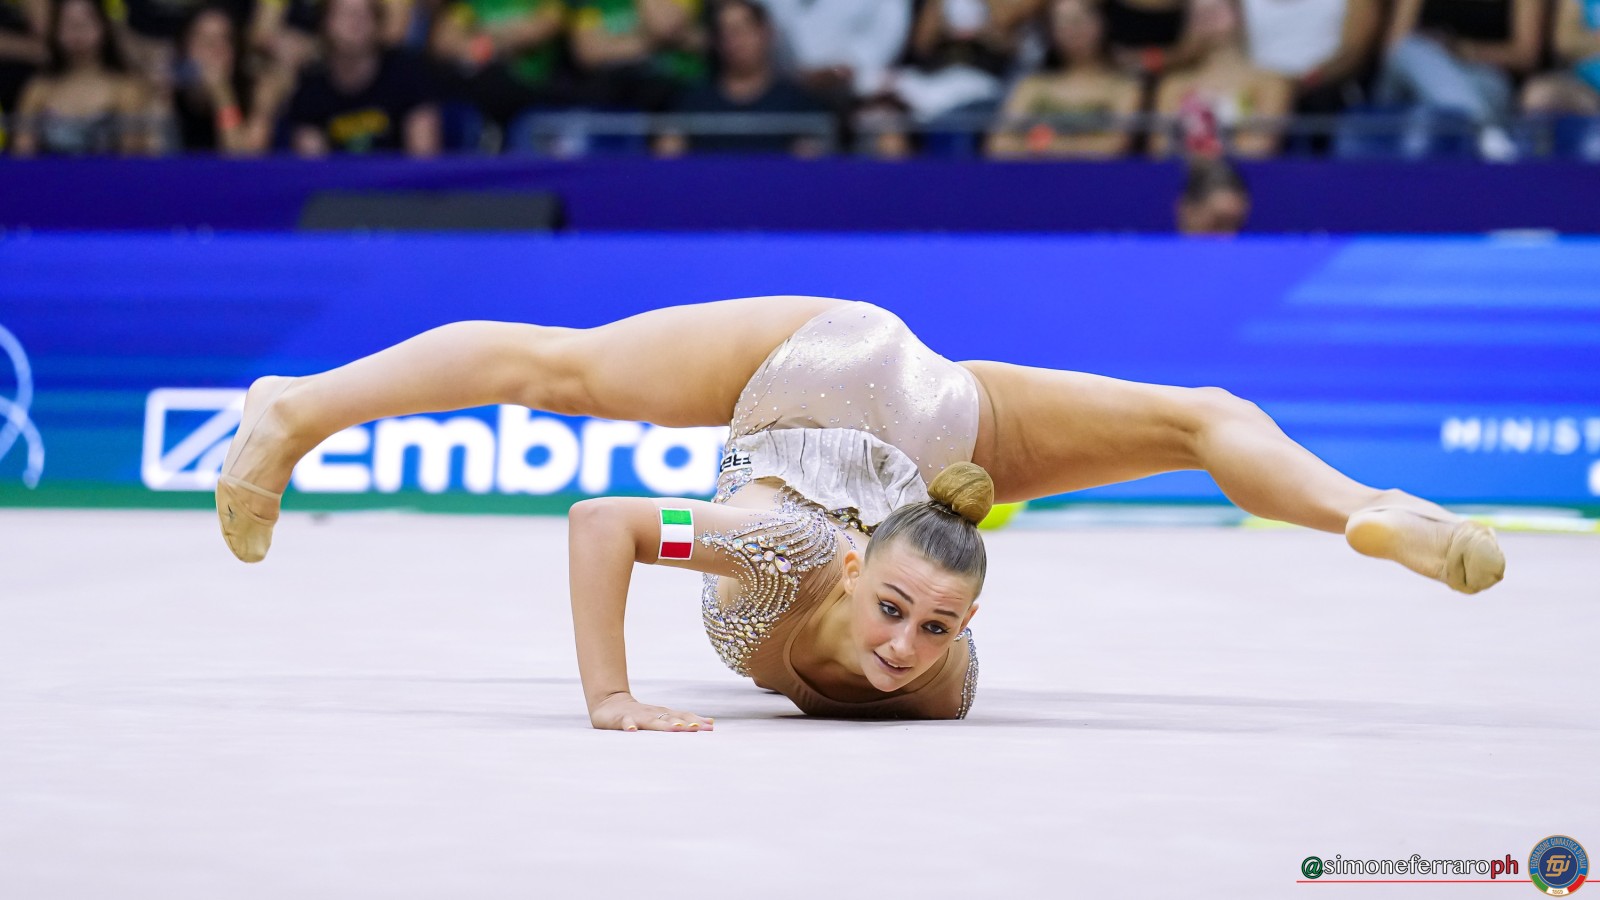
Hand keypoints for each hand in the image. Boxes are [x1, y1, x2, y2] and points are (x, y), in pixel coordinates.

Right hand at [589, 693, 714, 731]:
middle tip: (697, 728)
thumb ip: (683, 721)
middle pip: (671, 718)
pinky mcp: (621, 719)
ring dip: (663, 724)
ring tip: (675, 728)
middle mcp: (653, 714)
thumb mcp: (662, 717)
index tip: (710, 727)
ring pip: (652, 720)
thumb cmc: (641, 715)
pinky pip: (625, 722)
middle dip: (684, 723)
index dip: (696, 721)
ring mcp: (638, 716)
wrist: (610, 703)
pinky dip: (629, 726)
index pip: (683, 716)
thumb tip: (711, 723)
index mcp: (664, 714)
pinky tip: (632, 731)